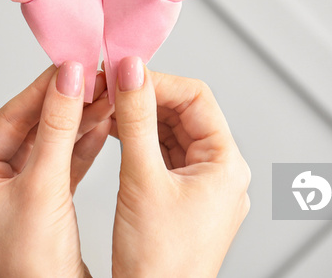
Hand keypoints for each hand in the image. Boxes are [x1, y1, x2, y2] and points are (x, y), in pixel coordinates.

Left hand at [0, 63, 113, 277]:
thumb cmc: (30, 268)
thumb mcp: (43, 187)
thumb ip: (57, 129)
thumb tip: (66, 80)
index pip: (10, 119)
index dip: (43, 90)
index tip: (70, 65)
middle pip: (33, 129)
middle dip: (66, 105)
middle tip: (93, 78)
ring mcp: (19, 195)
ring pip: (52, 145)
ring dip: (80, 122)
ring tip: (106, 97)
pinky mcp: (44, 205)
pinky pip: (64, 165)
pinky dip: (85, 146)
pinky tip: (103, 126)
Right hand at [110, 57, 250, 277]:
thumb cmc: (160, 263)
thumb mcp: (141, 179)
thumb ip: (134, 120)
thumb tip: (130, 72)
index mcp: (226, 164)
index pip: (196, 98)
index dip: (158, 81)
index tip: (123, 73)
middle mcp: (220, 172)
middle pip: (184, 114)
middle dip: (145, 98)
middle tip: (108, 88)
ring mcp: (202, 187)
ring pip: (171, 134)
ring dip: (139, 118)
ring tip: (106, 107)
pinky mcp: (183, 199)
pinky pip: (164, 156)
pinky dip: (139, 141)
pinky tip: (114, 132)